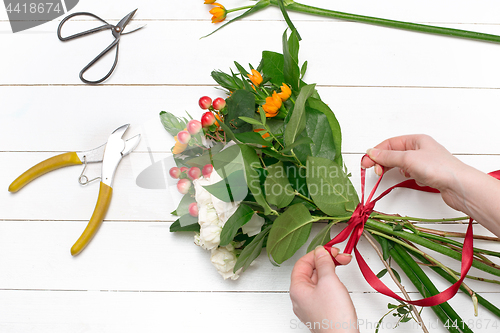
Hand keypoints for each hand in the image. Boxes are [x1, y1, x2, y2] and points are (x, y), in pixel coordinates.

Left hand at [290, 246, 358, 332]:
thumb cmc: (334, 316)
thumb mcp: (329, 281)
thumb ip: (324, 263)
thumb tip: (320, 251)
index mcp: (297, 288)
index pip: (303, 263)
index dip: (317, 253)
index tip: (331, 250)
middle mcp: (300, 297)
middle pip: (311, 270)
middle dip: (326, 261)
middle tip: (341, 256)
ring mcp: (310, 305)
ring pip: (318, 280)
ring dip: (330, 270)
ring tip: (343, 265)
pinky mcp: (320, 310)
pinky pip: (322, 291)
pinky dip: (331, 282)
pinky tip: (339, 281)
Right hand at [361, 134, 499, 236]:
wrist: (459, 186)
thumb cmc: (438, 168)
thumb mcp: (408, 159)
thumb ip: (388, 156)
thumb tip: (372, 153)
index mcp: (416, 140)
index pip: (390, 143)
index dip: (376, 152)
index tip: (366, 162)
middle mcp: (420, 149)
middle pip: (394, 153)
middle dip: (382, 161)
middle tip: (372, 170)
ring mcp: (424, 162)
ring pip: (401, 164)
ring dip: (392, 169)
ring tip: (385, 175)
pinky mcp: (427, 174)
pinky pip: (410, 173)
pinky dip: (405, 176)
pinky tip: (408, 179)